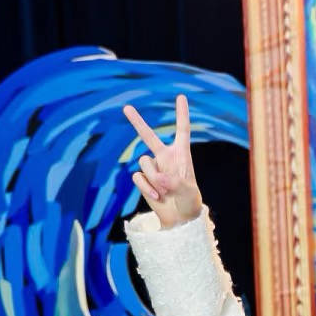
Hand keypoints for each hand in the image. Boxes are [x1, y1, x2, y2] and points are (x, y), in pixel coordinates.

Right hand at [124, 94, 201, 228]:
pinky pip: (138, 178)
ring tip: (166, 191)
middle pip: (149, 136)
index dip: (181, 113)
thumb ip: (175, 183)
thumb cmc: (190, 201)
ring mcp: (153, 168)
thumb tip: (159, 179)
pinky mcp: (144, 179)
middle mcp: (165, 157)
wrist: (179, 217)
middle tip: (126, 107)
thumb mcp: (189, 192)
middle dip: (137, 122)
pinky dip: (147, 188)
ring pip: (144, 163)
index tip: (181, 97)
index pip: (182, 130)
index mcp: (182, 154)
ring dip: (154, 179)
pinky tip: (157, 197)